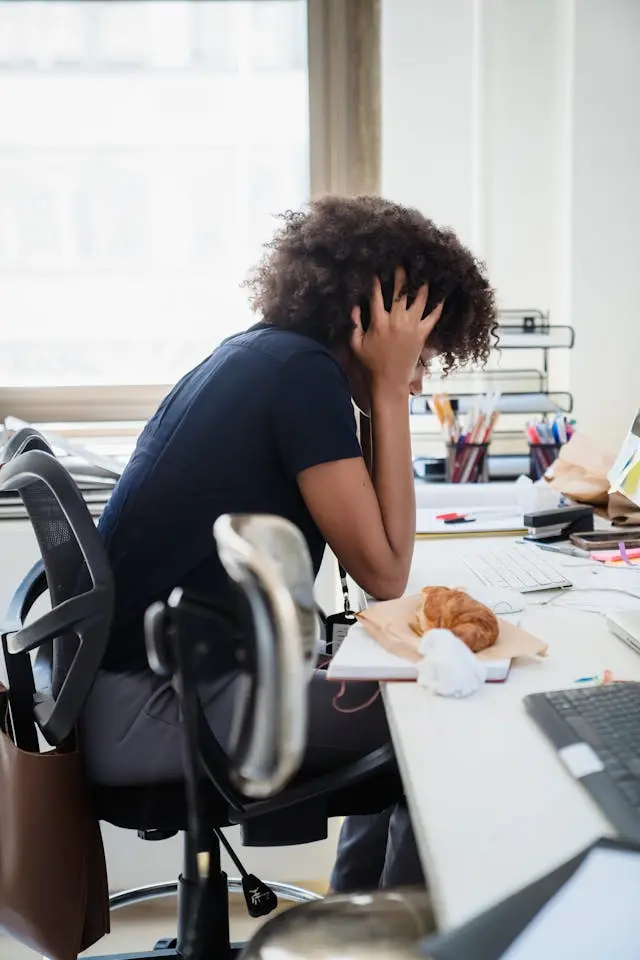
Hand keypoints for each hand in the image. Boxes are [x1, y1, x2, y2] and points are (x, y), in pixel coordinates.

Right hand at [350, 267, 442, 392]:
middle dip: (401, 273)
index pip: (376, 294)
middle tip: (402, 261)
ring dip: (421, 283)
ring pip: (420, 298)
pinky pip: (434, 316)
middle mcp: (396, 321)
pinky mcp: (422, 335)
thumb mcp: (355, 345)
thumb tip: (353, 305)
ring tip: (424, 270)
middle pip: (399, 290)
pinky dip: (439, 304)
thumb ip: (354, 324)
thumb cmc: (370, 365)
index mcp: (378, 322)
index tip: (377, 268)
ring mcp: (412, 327)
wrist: (389, 383)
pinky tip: (443, 293)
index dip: (376, 279)